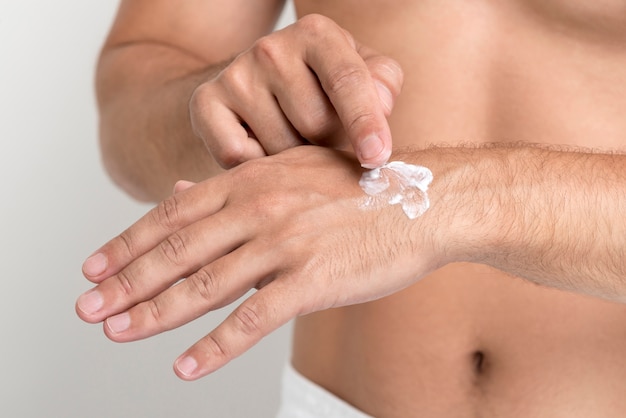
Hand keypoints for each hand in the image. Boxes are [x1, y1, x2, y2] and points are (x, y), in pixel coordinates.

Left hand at [75, 146, 436, 379]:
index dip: (126, 243)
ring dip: (156, 314)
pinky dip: (215, 347)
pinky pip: (253, 319)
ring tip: (120, 334)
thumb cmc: (360, 188)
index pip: (171, 214)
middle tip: (89, 309)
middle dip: (126, 283)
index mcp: (251, 179)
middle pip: (177, 251)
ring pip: (205, 286)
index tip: (93, 267)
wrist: (427, 198)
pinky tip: (186, 366)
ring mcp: (286, 243)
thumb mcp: (291, 170)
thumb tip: (179, 192)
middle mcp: (260, 207)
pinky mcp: (314, 279)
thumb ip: (233, 184)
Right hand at [190, 14, 403, 168]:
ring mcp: (235, 74)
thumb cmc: (322, 86)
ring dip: (294, 160)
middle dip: (327, 144)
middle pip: (315, 124)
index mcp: (317, 34)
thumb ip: (382, 83)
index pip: (346, 80)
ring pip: (280, 148)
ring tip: (293, 140)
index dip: (365, 122)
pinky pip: (239, 157)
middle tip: (322, 137)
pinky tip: (263, 147)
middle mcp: (271, 48)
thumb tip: (381, 103)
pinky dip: (256, 165)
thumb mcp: (362, 74)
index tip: (376, 158)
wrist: (260, 84)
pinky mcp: (205, 102)